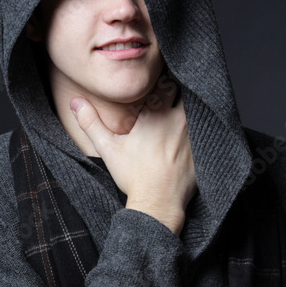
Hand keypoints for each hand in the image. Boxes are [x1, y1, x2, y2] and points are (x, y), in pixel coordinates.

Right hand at [70, 77, 196, 235]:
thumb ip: (91, 122)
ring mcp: (194, 133)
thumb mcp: (108, 149)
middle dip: (180, 93)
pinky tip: (201, 133)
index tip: (161, 87)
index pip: (165, 83)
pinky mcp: (205, 148)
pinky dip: (206, 128)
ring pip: (198, 109)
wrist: (158, 203)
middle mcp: (177, 118)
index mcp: (155, 113)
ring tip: (184, 116)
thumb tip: (75, 102)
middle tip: (174, 98)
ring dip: (193, 108)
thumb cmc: (133, 177)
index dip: (164, 83)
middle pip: (184, 92)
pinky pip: (210, 130)